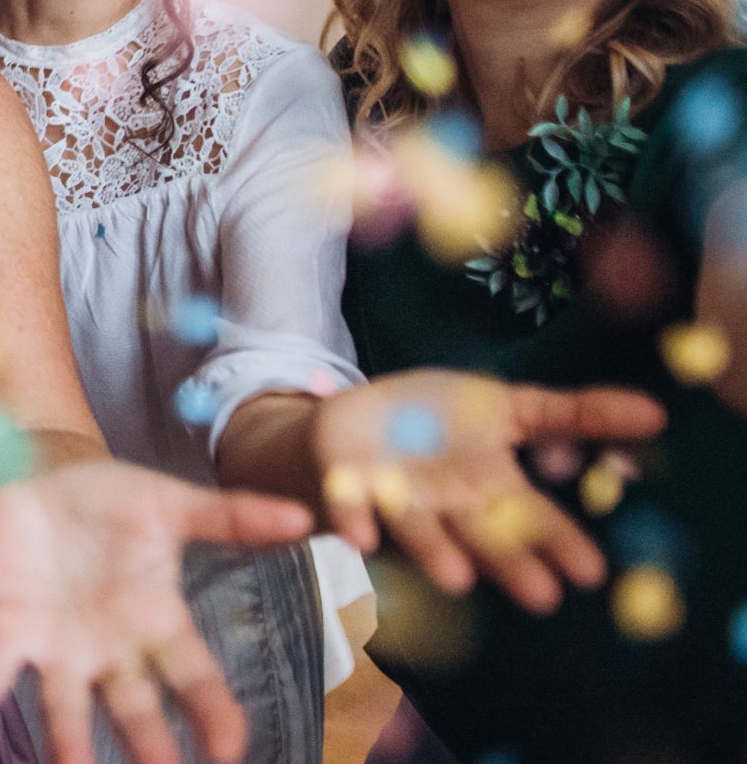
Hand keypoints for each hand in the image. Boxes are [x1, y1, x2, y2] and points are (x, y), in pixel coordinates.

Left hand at [0, 461, 312, 763]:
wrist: (36, 467)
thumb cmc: (109, 496)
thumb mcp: (171, 504)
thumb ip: (232, 518)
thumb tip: (306, 519)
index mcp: (156, 621)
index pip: (193, 677)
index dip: (212, 713)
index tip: (231, 748)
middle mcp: (110, 647)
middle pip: (135, 708)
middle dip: (148, 747)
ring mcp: (57, 643)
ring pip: (66, 707)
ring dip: (68, 744)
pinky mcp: (7, 622)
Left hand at [310, 369, 663, 611]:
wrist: (348, 425)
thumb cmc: (435, 422)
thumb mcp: (506, 406)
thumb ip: (573, 415)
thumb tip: (657, 412)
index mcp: (491, 489)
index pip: (533, 518)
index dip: (559, 543)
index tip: (591, 573)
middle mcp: (449, 508)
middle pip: (481, 536)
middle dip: (508, 564)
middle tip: (540, 596)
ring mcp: (396, 501)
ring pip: (419, 529)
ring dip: (435, 553)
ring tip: (457, 578)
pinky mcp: (346, 487)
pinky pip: (348, 507)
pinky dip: (353, 520)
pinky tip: (358, 536)